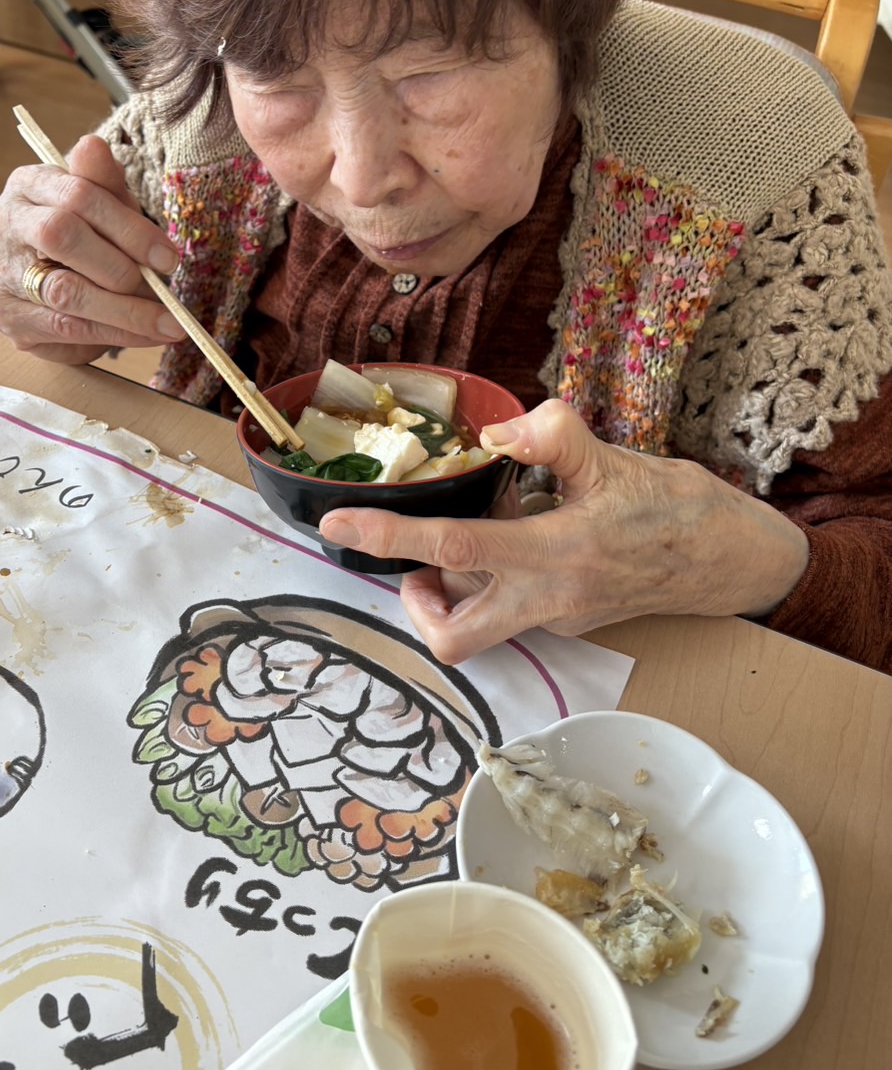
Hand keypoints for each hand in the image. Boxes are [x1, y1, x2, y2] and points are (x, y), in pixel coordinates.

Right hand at [0, 135, 186, 364]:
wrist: (42, 282)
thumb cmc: (84, 234)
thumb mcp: (102, 204)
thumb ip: (103, 182)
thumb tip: (93, 145)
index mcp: (28, 183)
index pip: (78, 194)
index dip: (129, 228)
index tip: (168, 257)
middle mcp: (3, 222)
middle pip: (61, 235)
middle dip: (120, 266)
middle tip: (161, 287)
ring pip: (64, 290)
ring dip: (125, 310)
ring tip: (167, 323)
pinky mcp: (5, 314)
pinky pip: (64, 327)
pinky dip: (113, 333)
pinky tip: (145, 335)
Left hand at [319, 399, 810, 664]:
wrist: (732, 560)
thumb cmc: (677, 506)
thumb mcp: (616, 458)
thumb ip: (552, 437)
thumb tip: (496, 433)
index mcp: (558, 554)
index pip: (455, 549)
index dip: (388, 537)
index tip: (337, 526)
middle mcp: (549, 600)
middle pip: (455, 636)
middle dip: (415, 605)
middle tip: (410, 563)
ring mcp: (556, 618)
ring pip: (479, 625)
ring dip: (454, 588)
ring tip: (471, 539)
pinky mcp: (566, 622)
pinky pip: (507, 608)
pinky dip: (492, 578)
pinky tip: (516, 536)